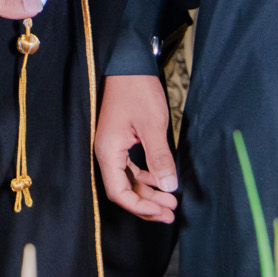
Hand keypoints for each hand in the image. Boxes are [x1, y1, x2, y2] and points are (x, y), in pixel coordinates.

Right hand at [96, 73, 178, 221]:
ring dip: (148, 192)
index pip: (119, 193)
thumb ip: (159, 158)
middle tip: (171, 212)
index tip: (163, 211)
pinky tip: (160, 180)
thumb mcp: (152, 125)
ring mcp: (111, 146)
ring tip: (170, 201)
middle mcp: (106, 152)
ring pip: (127, 180)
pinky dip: (144, 177)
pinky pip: (129, 167)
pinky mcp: (119, 140)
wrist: (127, 63)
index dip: (141, 207)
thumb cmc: (137, 90)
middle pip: (123, 190)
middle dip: (147, 204)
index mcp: (108, 151)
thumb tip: (169, 187)